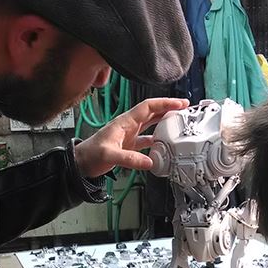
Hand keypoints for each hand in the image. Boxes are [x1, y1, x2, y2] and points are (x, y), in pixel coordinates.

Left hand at [74, 97, 188, 176]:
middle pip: (153, 112)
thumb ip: (129, 158)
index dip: (165, 103)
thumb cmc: (90, 154)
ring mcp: (130, 135)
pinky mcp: (129, 145)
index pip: (148, 107)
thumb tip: (149, 162)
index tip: (180, 103)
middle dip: (169, 109)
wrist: (81, 163)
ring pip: (152, 124)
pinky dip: (158, 140)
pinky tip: (164, 144)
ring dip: (165, 122)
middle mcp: (129, 125)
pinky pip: (148, 139)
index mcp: (125, 122)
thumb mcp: (109, 155)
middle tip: (186, 109)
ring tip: (179, 122)